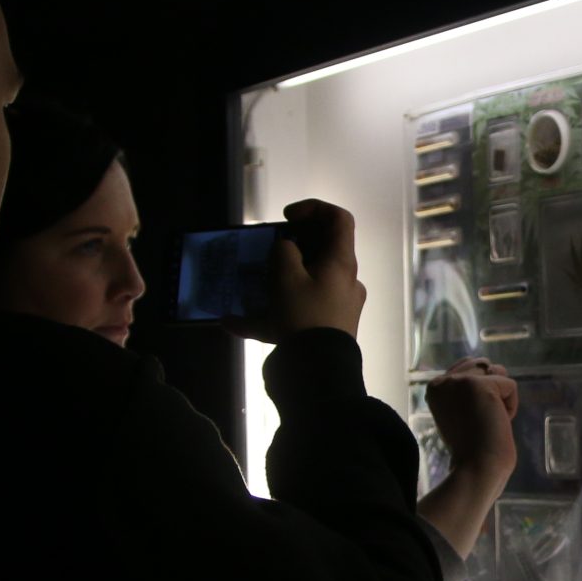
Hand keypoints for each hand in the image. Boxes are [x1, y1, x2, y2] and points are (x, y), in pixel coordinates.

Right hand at [226, 199, 364, 343]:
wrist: (318, 372)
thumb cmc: (304, 316)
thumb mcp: (286, 277)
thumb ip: (284, 252)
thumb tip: (286, 249)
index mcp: (342, 263)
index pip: (339, 219)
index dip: (314, 208)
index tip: (287, 218)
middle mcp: (346, 281)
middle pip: (322, 251)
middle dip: (292, 248)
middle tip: (268, 254)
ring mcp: (339, 306)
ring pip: (308, 283)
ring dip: (279, 281)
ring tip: (250, 289)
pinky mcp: (328, 328)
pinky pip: (299, 312)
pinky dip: (273, 313)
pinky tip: (235, 323)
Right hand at [424, 357, 518, 485]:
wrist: (477, 470)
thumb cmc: (473, 448)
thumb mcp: (460, 412)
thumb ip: (466, 390)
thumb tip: (491, 367)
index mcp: (434, 387)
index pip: (469, 367)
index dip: (481, 394)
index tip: (471, 419)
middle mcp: (442, 380)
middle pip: (484, 366)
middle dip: (492, 392)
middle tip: (480, 421)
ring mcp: (459, 381)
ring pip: (498, 373)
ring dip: (501, 398)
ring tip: (487, 420)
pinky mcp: (480, 386)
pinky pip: (511, 386)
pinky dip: (511, 406)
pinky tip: (496, 423)